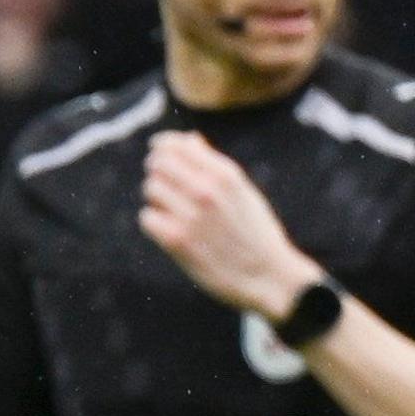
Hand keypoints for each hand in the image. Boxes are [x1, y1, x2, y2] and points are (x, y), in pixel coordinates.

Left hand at [140, 131, 319, 319]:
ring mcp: (190, 215)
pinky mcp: (177, 240)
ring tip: (174, 210)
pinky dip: (154, 222)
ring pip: (151, 189)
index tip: (160, 150)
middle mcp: (207, 191)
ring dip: (158, 198)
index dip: (164, 146)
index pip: (177, 146)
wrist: (267, 276)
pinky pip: (147, 218)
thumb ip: (214, 164)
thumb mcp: (243, 191)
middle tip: (165, 183)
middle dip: (158, 171)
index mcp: (226, 175)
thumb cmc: (255, 232)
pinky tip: (169, 229)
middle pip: (158, 164)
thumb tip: (188, 139)